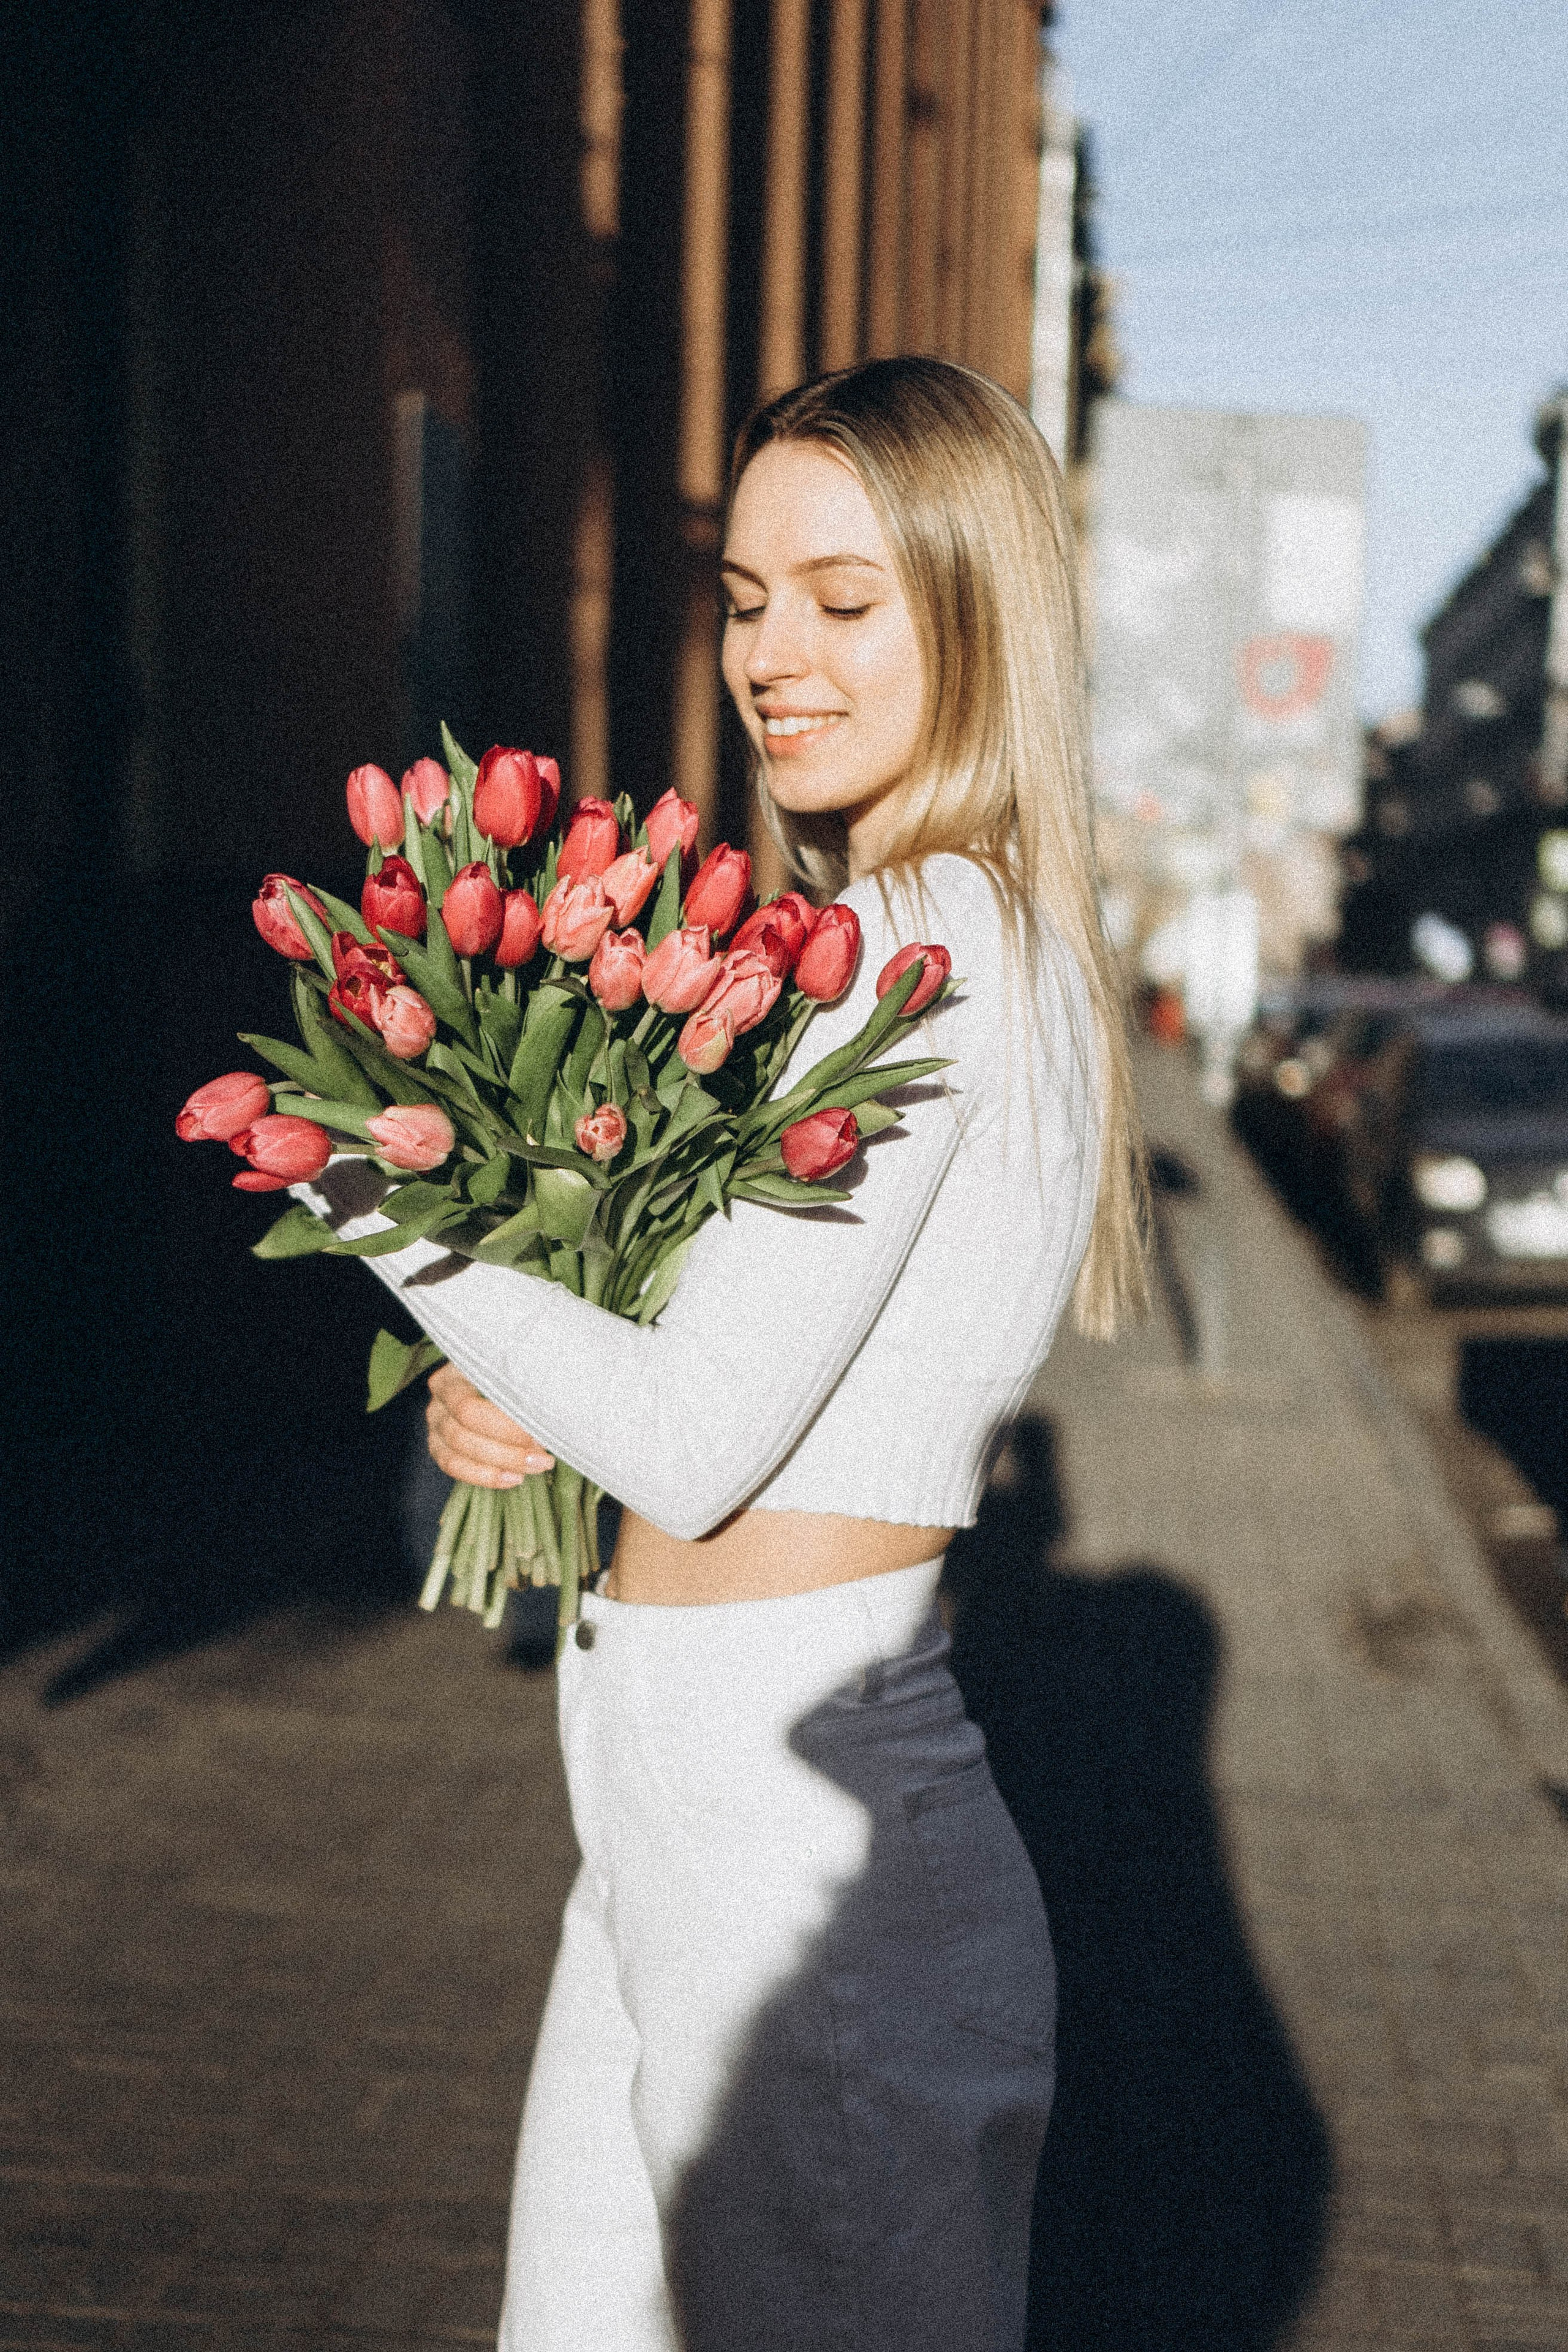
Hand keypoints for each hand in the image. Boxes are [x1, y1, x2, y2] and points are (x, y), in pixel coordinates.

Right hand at [426, 1364, 554, 1487]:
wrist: (496, 1374)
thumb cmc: (514, 1371)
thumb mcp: (522, 1367)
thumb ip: (529, 1385)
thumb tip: (548, 1415)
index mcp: (454, 1374)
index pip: (468, 1408)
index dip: (504, 1428)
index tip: (538, 1436)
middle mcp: (439, 1399)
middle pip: (462, 1434)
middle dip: (507, 1452)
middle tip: (543, 1458)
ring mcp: (436, 1423)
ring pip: (458, 1453)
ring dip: (500, 1466)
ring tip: (535, 1467)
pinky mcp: (439, 1445)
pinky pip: (454, 1467)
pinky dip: (485, 1477)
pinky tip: (513, 1478)